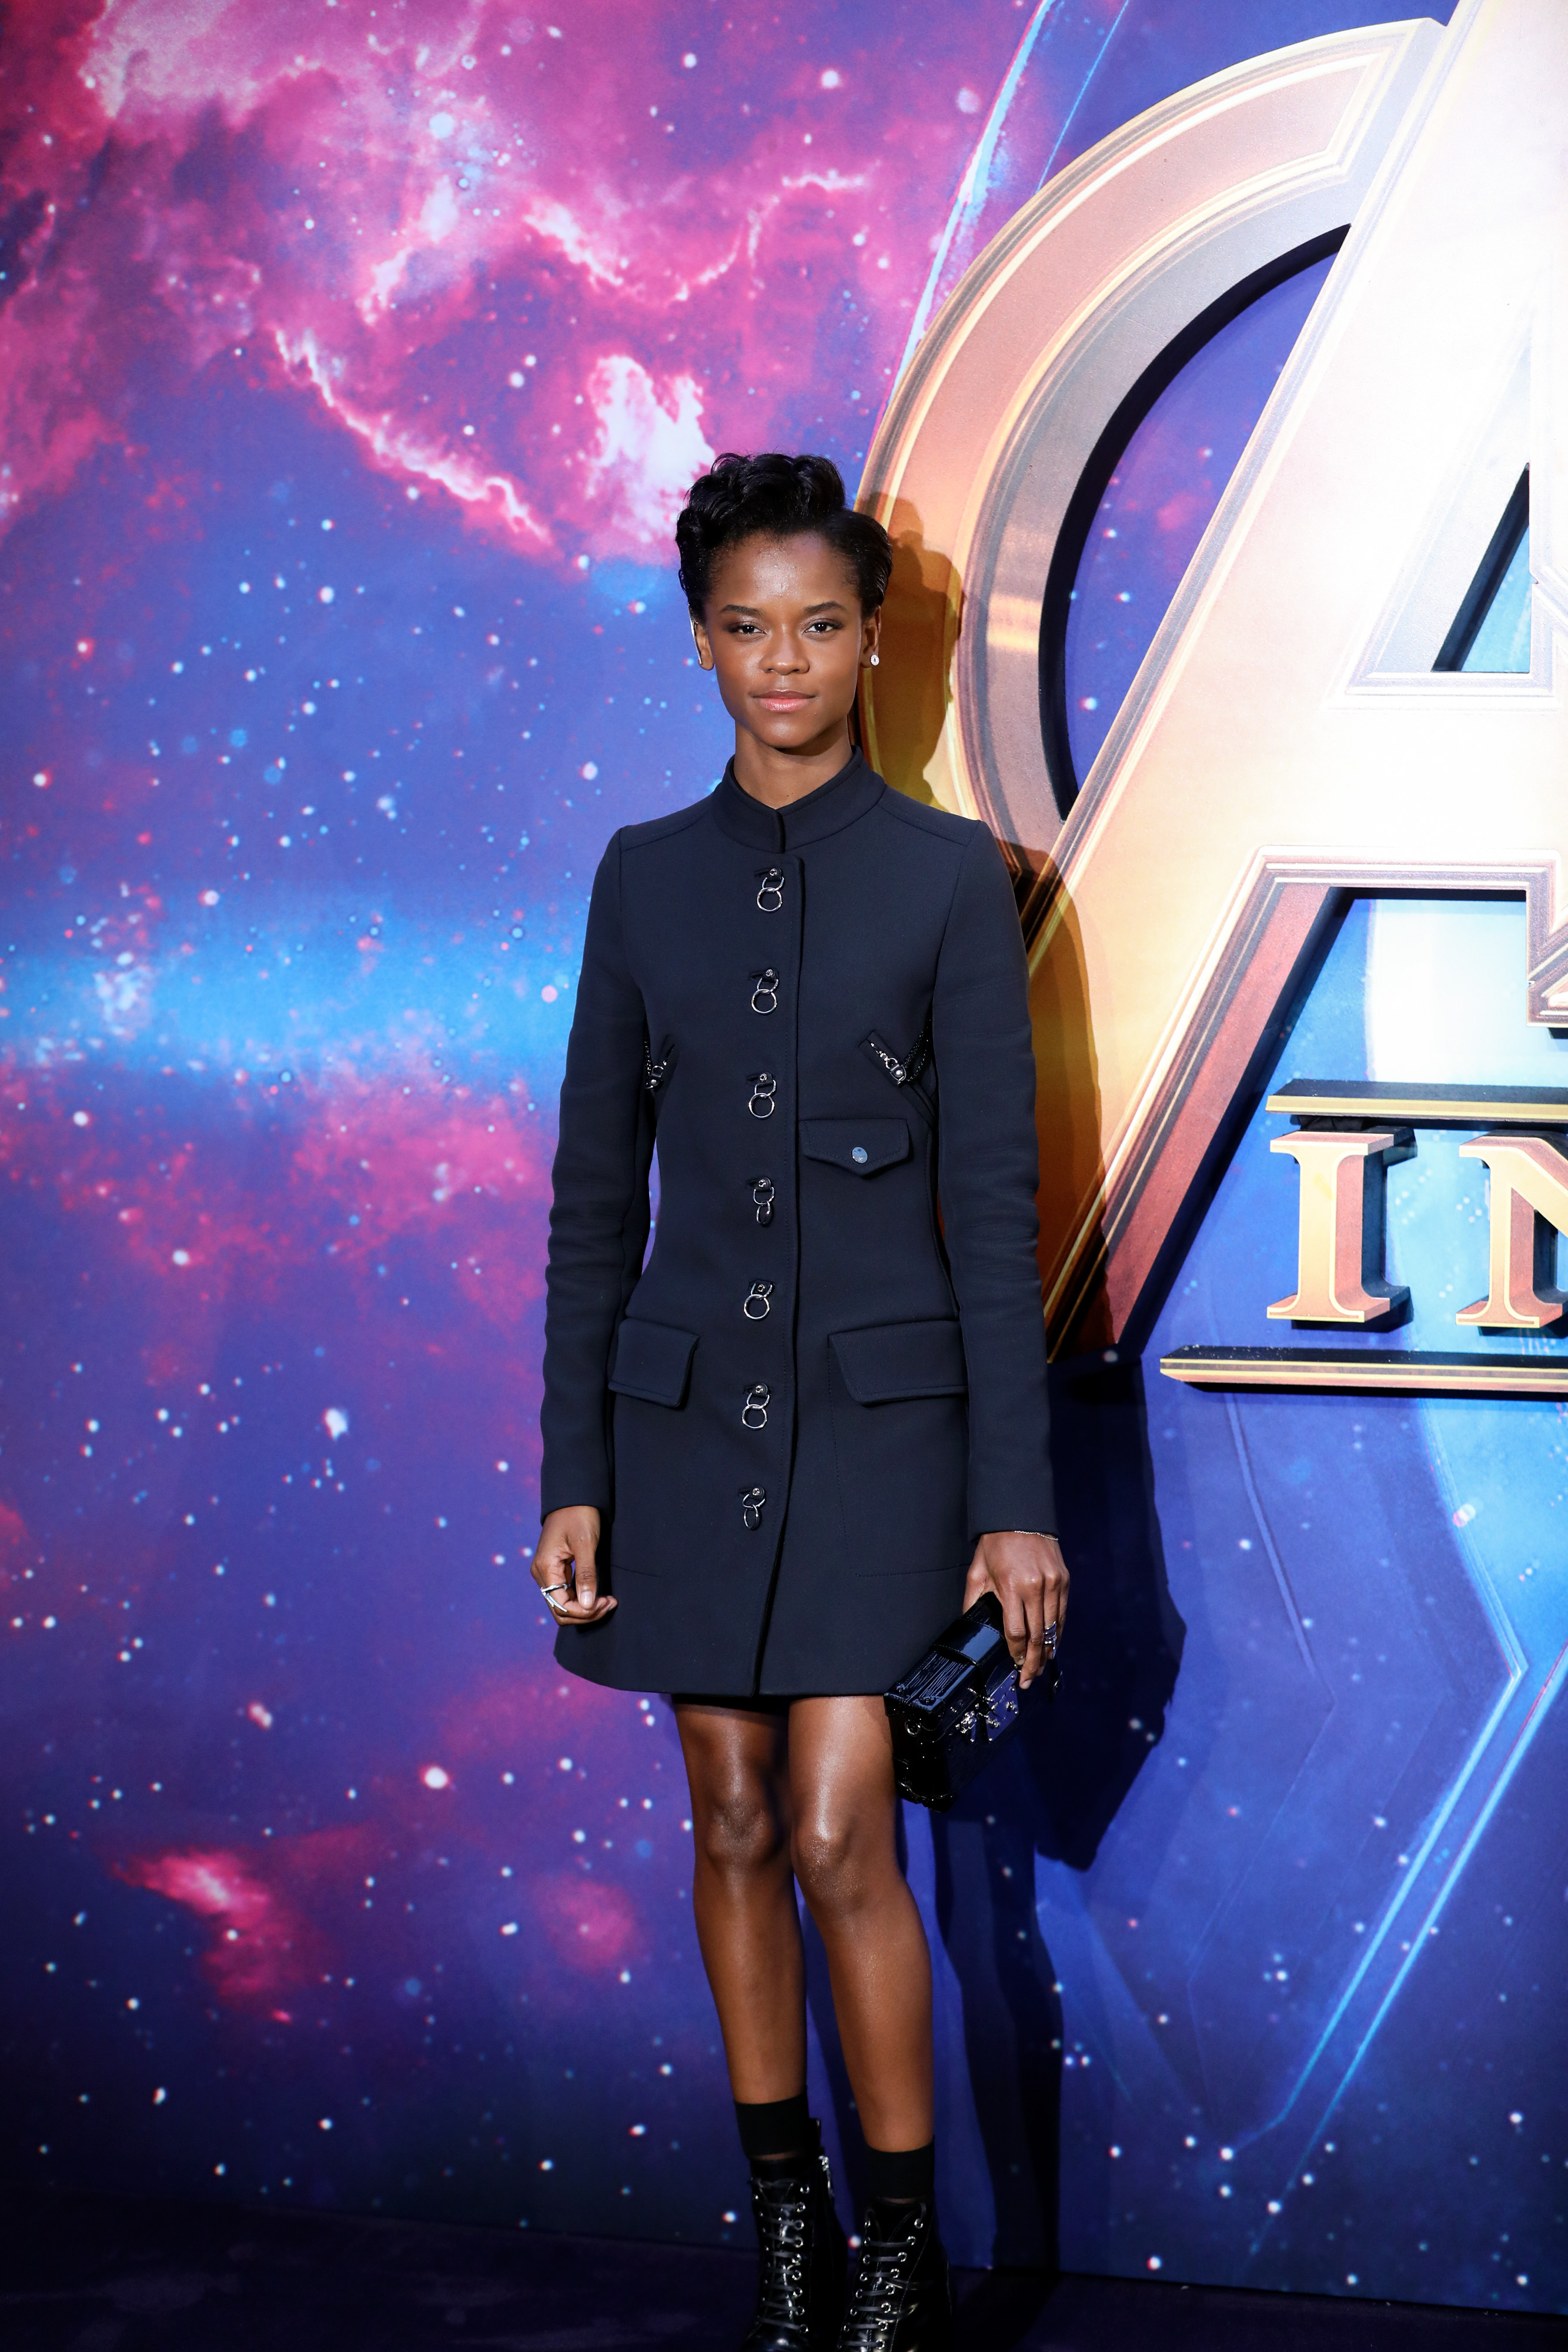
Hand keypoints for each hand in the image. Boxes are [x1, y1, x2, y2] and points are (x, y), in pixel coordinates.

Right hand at [531, 1506, 615, 1625]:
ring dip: (585, 1608)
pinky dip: (582, 1599)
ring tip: (607, 1601)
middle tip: (609, 1603)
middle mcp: (542, 1574)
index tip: (605, 1603)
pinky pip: (565, 1594)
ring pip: (563, 1604)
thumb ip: (586, 1575)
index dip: (583, 1611)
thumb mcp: (585, 1544)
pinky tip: (599, 1595)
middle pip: (560, 1609)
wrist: (573, 1497)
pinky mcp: (556, 1569)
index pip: (560, 1605)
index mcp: (545, 1568)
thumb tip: (587, 1604)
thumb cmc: (579, 1515)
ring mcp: (547, 1572)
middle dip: (586, 1612)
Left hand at [963, 1530, 1067, 1690]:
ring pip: (1053, 1628)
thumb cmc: (995, 1545)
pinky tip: (1052, 1644)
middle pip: (1037, 1636)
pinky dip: (1058, 1632)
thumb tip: (971, 1627)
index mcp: (1011, 1586)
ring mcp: (1054, 1583)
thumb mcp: (976, 1572)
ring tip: (1040, 1667)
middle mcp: (1036, 1586)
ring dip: (1047, 1651)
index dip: (1016, 1654)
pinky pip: (1062, 1614)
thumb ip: (973, 1602)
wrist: (1019, 1515)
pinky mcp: (1064, 1579)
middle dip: (1032, 1662)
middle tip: (1028, 1679)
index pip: (1016, 1632)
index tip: (1014, 1667)